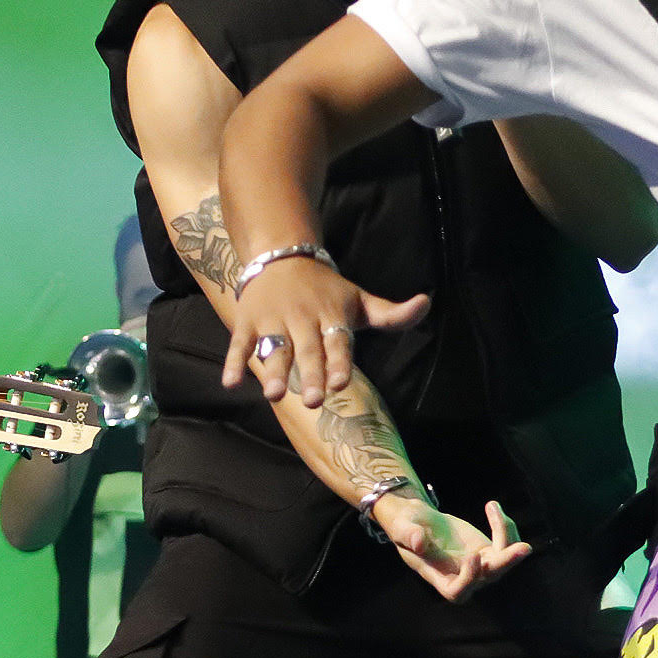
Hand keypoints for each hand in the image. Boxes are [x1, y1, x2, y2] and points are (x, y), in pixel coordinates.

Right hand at [221, 254, 428, 404]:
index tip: (342, 382)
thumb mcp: (360, 300)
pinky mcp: (249, 320)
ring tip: (275, 394)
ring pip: (275, 349)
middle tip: (315, 400)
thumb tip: (426, 303)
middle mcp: (303, 318)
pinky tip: (231, 383)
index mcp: (332, 316)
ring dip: (275, 371)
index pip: (338, 342)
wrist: (283, 256)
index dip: (340, 362)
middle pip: (308, 350)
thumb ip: (392, 314)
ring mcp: (274, 320)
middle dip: (312, 374)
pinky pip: (240, 343)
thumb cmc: (328, 290)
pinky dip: (234, 362)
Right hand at [371, 495, 530, 601]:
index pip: (459, 591)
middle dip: (506, 563)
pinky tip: (491, 506)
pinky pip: (504, 543)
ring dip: (508, 536)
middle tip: (523, 548)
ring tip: (494, 509)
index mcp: (440, 579)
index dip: (469, 578)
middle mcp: (463, 577)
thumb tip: (418, 541)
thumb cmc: (405, 526)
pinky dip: (503, 525)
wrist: (417, 520)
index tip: (473, 556)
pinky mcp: (488, 550)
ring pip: (503, 560)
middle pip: (489, 577)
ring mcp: (479, 565)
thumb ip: (409, 535)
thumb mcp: (401, 528)